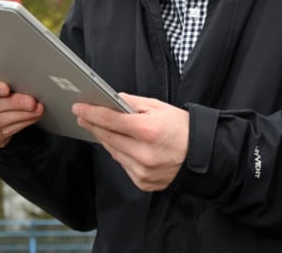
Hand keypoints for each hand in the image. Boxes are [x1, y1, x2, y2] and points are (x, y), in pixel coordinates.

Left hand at [73, 93, 188, 191]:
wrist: (202, 156)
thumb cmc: (182, 128)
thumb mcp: (159, 107)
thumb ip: (133, 102)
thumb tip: (112, 99)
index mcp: (148, 130)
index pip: (110, 120)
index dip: (91, 113)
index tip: (78, 108)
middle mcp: (144, 153)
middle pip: (108, 137)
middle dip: (93, 125)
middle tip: (82, 116)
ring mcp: (143, 170)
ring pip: (113, 152)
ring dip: (104, 139)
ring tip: (99, 127)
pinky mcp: (143, 182)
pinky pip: (123, 165)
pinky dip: (119, 153)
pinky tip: (119, 144)